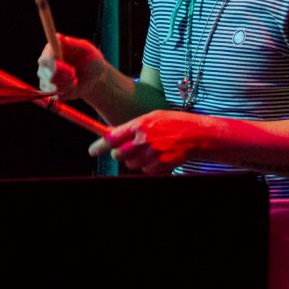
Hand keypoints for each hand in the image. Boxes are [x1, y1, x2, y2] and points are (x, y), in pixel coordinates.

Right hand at [37, 33, 108, 99]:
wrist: (94, 79)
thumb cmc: (91, 61)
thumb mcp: (87, 51)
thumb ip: (73, 44)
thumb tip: (59, 36)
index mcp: (52, 49)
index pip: (45, 58)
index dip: (55, 66)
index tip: (70, 70)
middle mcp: (45, 62)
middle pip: (45, 73)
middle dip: (63, 77)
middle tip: (74, 75)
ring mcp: (45, 76)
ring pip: (50, 85)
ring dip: (66, 84)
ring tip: (75, 79)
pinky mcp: (48, 89)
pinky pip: (53, 95)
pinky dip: (65, 92)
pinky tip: (71, 87)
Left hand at [89, 109, 210, 173]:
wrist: (196, 135)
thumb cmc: (173, 124)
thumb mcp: (152, 118)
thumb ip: (132, 127)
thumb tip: (112, 135)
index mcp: (140, 124)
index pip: (112, 137)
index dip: (99, 146)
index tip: (92, 151)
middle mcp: (144, 139)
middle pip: (118, 155)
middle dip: (119, 154)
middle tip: (128, 149)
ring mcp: (152, 153)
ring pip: (131, 164)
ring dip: (135, 160)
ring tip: (149, 150)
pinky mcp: (160, 165)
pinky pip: (145, 170)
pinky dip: (148, 166)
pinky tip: (158, 156)